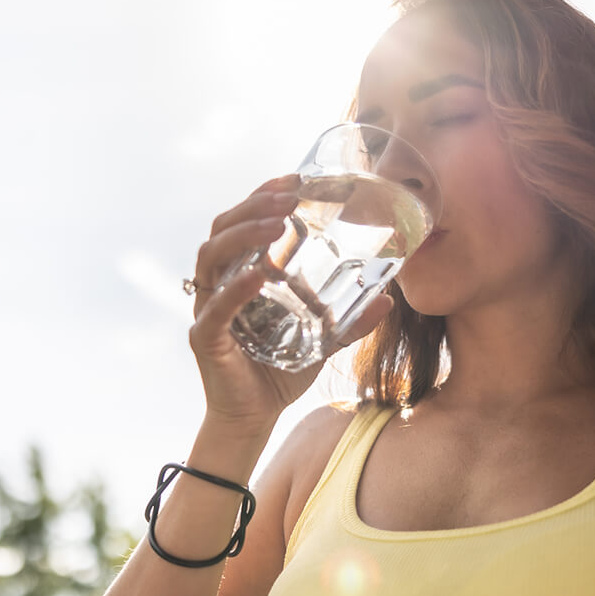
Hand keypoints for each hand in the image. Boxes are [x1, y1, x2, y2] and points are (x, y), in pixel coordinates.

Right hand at [187, 174, 393, 439]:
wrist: (255, 418)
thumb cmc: (280, 371)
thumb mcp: (323, 339)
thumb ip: (350, 319)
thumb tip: (389, 298)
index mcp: (240, 273)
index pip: (243, 221)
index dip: (263, 195)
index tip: (294, 177)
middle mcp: (218, 283)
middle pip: (223, 228)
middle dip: (253, 205)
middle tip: (288, 194)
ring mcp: (207, 308)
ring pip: (212, 256)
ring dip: (243, 234)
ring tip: (275, 222)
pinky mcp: (205, 337)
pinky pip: (215, 306)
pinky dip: (236, 288)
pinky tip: (260, 274)